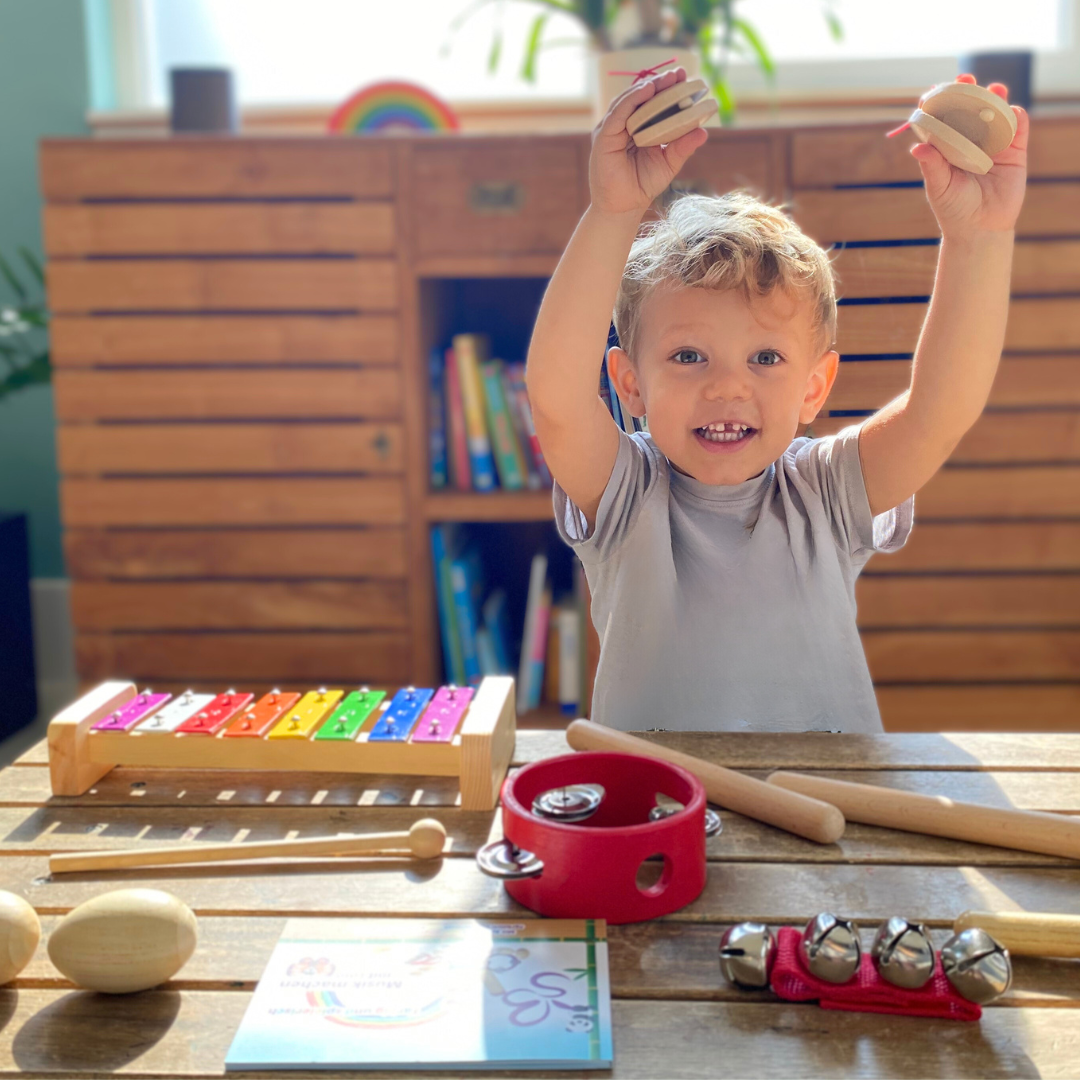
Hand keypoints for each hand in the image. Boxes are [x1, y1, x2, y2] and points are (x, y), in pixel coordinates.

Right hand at [589, 67, 707, 216]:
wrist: (624, 207)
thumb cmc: (643, 185)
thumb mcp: (668, 163)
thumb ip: (682, 147)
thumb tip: (703, 132)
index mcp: (638, 128)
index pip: (652, 102)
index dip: (667, 88)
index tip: (684, 77)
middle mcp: (624, 125)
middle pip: (640, 97)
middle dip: (659, 83)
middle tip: (678, 74)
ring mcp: (612, 129)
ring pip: (628, 100)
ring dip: (646, 88)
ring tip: (665, 80)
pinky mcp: (603, 137)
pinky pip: (618, 113)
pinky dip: (631, 100)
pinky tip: (646, 91)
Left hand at [910, 75, 1027, 237]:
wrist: (980, 229)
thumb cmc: (953, 209)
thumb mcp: (939, 186)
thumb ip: (931, 165)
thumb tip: (917, 147)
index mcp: (949, 147)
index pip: (943, 120)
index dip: (939, 105)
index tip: (932, 93)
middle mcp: (971, 142)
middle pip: (970, 110)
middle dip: (968, 92)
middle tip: (964, 79)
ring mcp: (994, 145)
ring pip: (996, 114)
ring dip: (995, 98)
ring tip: (993, 90)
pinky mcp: (1015, 151)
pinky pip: (1018, 128)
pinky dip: (1016, 117)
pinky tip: (1011, 112)